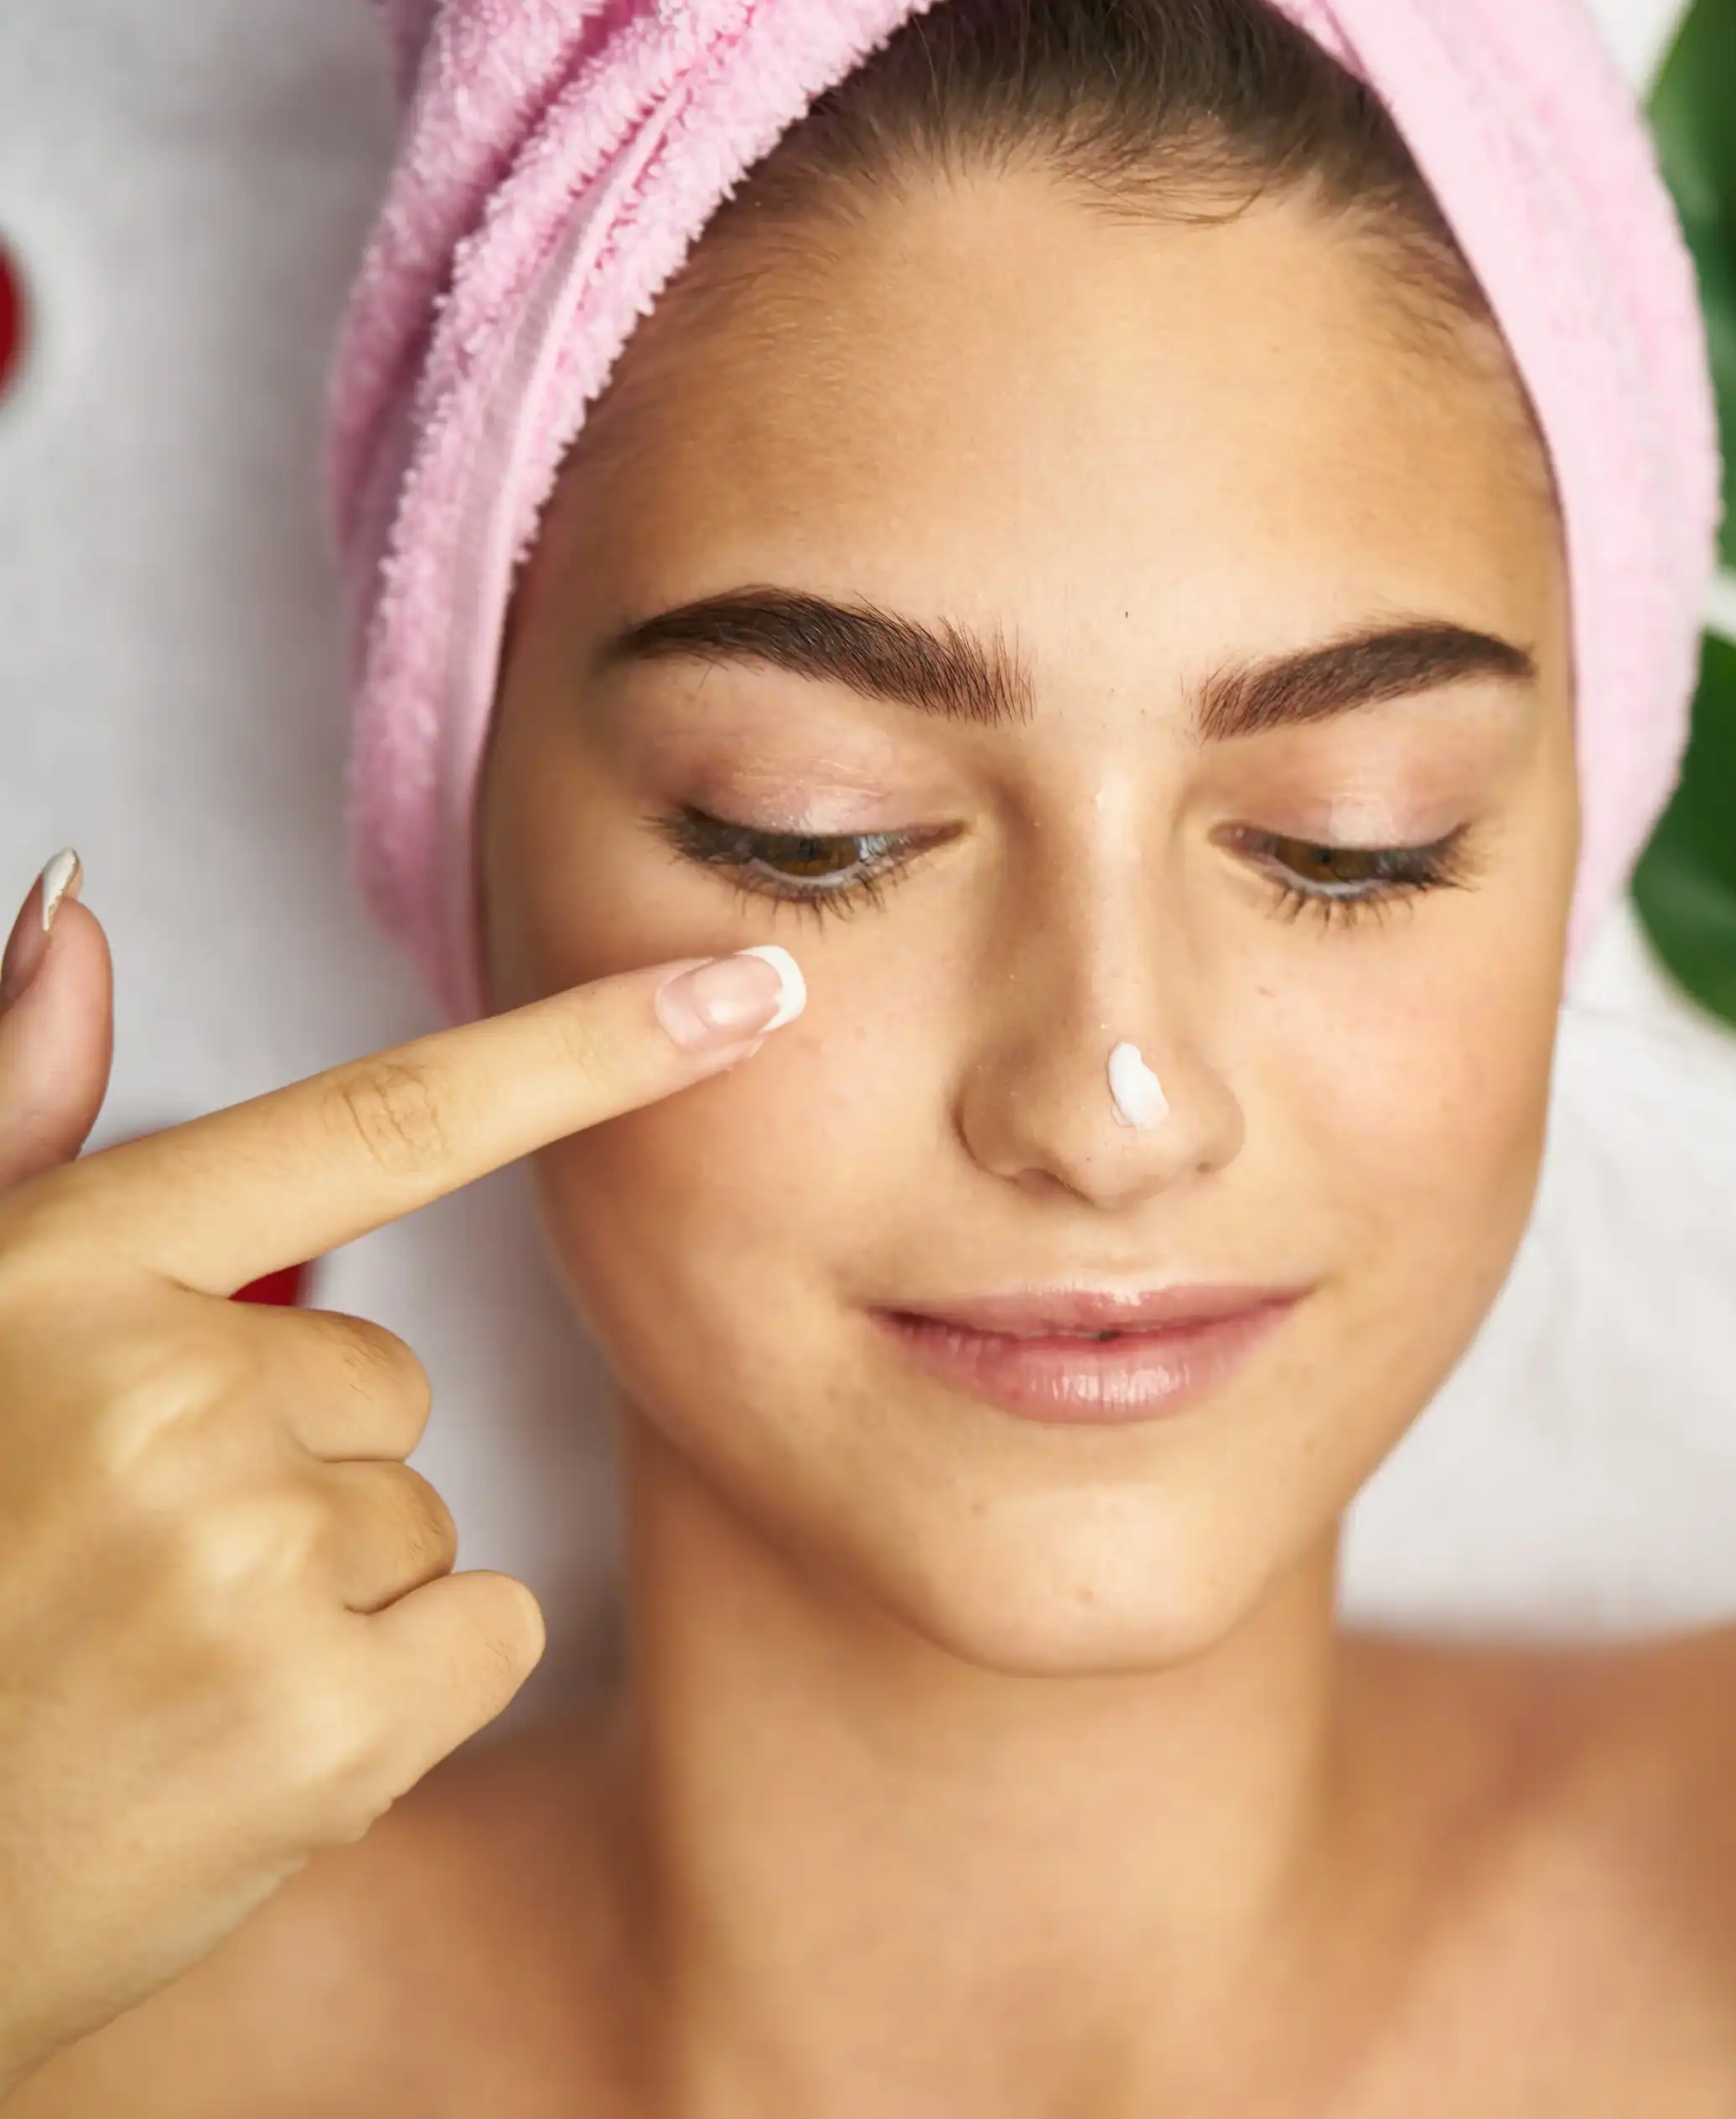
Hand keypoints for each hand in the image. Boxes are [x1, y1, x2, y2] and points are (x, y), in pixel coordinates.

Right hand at [0, 851, 800, 2096]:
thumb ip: (23, 1123)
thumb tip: (75, 911)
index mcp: (71, 1273)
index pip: (390, 1121)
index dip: (592, 1048)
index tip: (748, 989)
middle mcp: (165, 1390)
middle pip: (393, 1378)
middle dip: (297, 1464)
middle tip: (132, 1564)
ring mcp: (245, 1557)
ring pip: (430, 1515)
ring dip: (326, 1594)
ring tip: (155, 1660)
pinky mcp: (322, 1722)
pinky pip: (488, 1630)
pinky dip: (399, 1693)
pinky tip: (235, 1740)